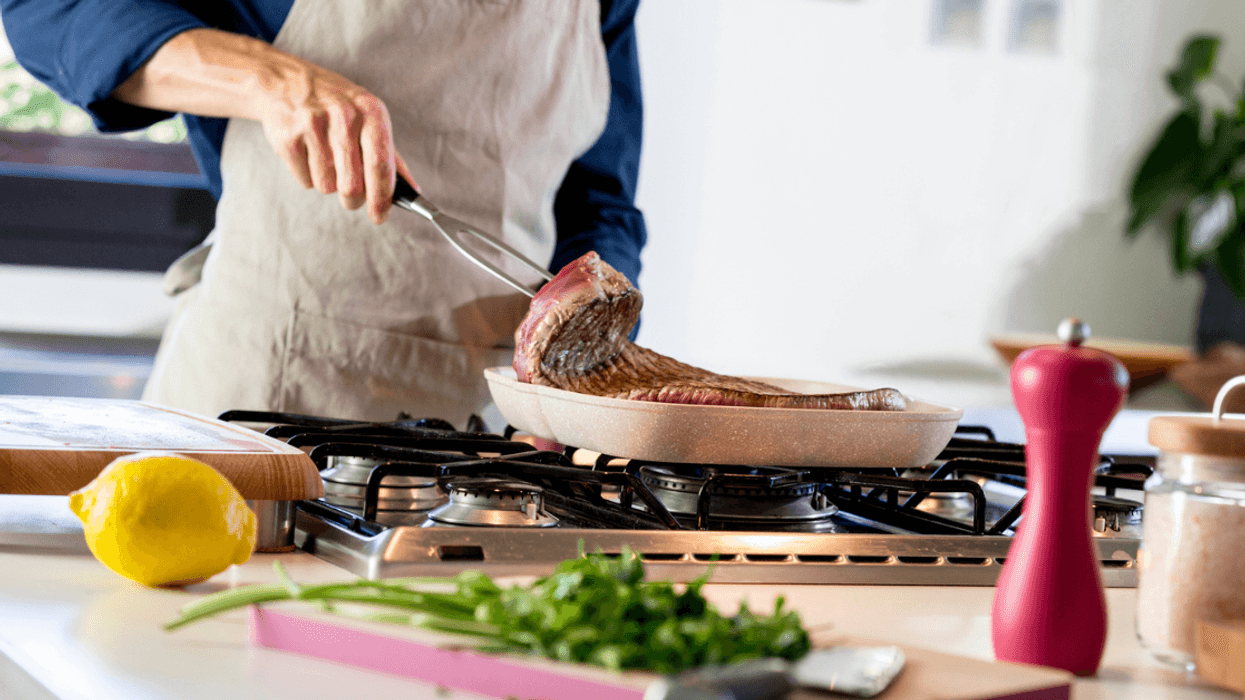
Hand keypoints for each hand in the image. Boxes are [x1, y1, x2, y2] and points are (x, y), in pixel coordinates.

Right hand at [256, 61, 416, 223]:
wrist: (285, 80)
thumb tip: (412, 189)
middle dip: (353, 200)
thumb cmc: (334, 103)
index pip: (380, 166)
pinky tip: (308, 153)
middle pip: (352, 185)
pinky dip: (308, 176)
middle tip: (352, 199)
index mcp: (371, 111)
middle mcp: (343, 115)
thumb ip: (390, 154)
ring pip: (327, 187)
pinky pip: (305, 181)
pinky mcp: (287, 137)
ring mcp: (313, 125)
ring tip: (325, 160)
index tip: (380, 216)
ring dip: (329, 185)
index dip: (382, 198)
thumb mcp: (368, 116)